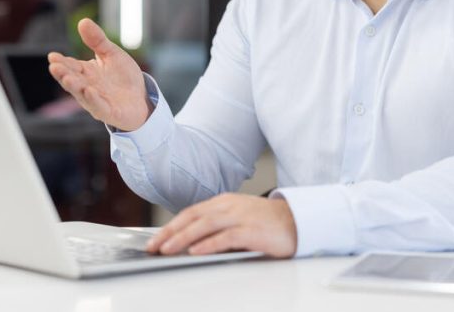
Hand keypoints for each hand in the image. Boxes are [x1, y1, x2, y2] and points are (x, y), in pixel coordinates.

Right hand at [47, 18, 151, 130]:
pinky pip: (99, 106)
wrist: (141, 97)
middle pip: (73, 80)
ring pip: (82, 94)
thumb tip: (83, 21)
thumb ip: (97, 40)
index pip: (71, 66)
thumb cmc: (123, 76)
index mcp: (86, 73)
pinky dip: (93, 100)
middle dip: (63, 74)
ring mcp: (97, 101)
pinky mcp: (109, 112)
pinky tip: (88, 91)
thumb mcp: (111, 54)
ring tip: (68, 78)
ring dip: (74, 87)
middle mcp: (87, 87)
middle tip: (54, 66)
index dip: (61, 62)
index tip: (52, 56)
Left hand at [146, 193, 296, 258]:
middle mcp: (229, 206)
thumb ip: (216, 227)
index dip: (171, 226)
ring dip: (183, 237)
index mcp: (223, 202)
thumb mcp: (237, 219)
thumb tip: (190, 242)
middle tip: (154, 246)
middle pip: (193, 217)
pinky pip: (226, 236)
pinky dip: (209, 243)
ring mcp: (240, 216)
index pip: (190, 213)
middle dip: (170, 232)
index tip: (155, 239)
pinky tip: (196, 251)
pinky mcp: (252, 230)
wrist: (298, 220)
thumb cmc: (266, 223)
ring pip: (205, 224)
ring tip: (168, 249)